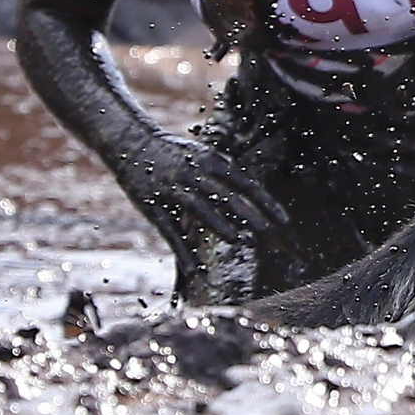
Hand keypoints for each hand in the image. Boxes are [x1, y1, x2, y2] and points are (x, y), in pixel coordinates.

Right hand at [114, 133, 287, 253]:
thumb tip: (253, 191)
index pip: (245, 183)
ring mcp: (172, 189)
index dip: (264, 202)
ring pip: (198, 206)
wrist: (132, 144)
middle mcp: (193, 173)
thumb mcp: (204, 155)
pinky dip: (181, 250)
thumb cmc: (176, 154)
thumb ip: (226, 174)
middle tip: (266, 229)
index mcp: (211, 161)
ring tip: (235, 239)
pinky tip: (193, 270)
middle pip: (225, 193)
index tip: (282, 220)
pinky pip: (168, 230)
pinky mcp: (152, 206)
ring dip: (217, 223)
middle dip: (246, 211)